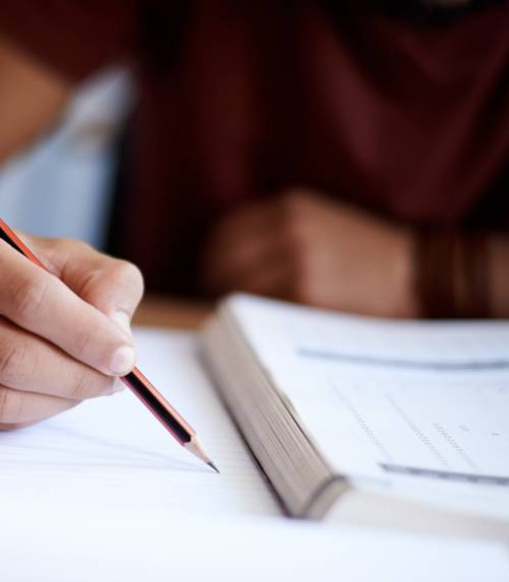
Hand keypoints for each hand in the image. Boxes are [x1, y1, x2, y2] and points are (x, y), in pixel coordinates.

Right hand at [0, 224, 143, 429]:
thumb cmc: (24, 271)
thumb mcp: (72, 258)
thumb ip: (107, 282)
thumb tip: (114, 332)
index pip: (26, 297)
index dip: (83, 332)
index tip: (124, 355)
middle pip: (10, 355)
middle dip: (76, 374)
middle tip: (115, 377)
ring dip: (60, 399)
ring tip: (90, 382)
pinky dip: (36, 412)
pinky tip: (54, 390)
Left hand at [202, 188, 418, 317]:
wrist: (418, 276)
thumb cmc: (366, 256)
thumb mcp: (320, 221)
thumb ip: (274, 232)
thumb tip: (222, 262)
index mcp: (289, 206)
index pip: (223, 233)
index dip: (212, 259)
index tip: (212, 277)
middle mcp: (289, 229)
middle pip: (222, 261)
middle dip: (215, 284)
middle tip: (219, 304)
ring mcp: (297, 262)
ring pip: (237, 287)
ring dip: (231, 305)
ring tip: (240, 319)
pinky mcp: (306, 295)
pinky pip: (260, 309)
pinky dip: (253, 320)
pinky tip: (261, 327)